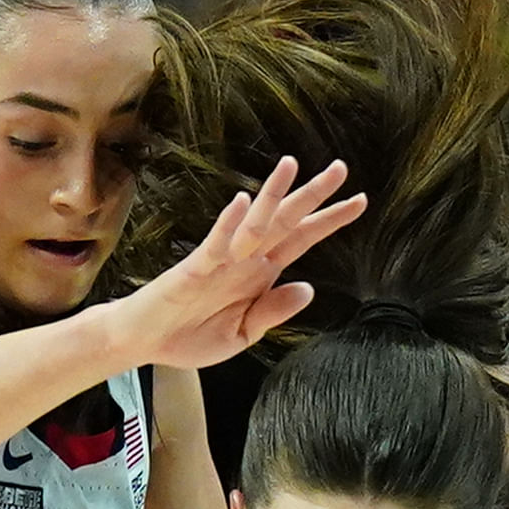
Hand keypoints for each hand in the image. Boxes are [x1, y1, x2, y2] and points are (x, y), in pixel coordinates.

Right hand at [110, 157, 367, 372]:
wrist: (147, 342)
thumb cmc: (193, 335)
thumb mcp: (244, 333)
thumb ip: (274, 311)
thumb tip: (309, 288)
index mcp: (262, 273)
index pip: (302, 239)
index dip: (330, 221)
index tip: (361, 202)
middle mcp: (246, 259)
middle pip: (285, 221)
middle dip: (313, 196)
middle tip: (341, 169)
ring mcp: (221, 260)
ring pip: (254, 223)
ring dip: (272, 195)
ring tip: (292, 165)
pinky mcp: (195, 269)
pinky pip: (215, 245)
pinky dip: (229, 225)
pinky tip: (243, 204)